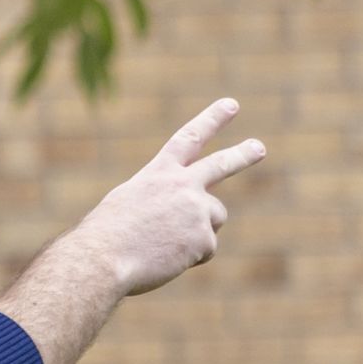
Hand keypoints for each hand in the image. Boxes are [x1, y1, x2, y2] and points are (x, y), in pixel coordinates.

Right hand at [70, 99, 266, 295]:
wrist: (103, 258)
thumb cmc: (106, 235)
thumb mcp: (129, 203)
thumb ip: (161, 199)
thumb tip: (182, 218)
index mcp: (159, 172)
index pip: (189, 138)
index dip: (212, 119)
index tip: (231, 104)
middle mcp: (183, 184)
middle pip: (221, 165)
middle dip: (242, 155)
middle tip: (259, 148)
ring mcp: (196, 209)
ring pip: (215, 218)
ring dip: (199, 231)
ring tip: (166, 243)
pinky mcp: (204, 237)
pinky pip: (206, 250)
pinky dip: (189, 258)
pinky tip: (165, 258)